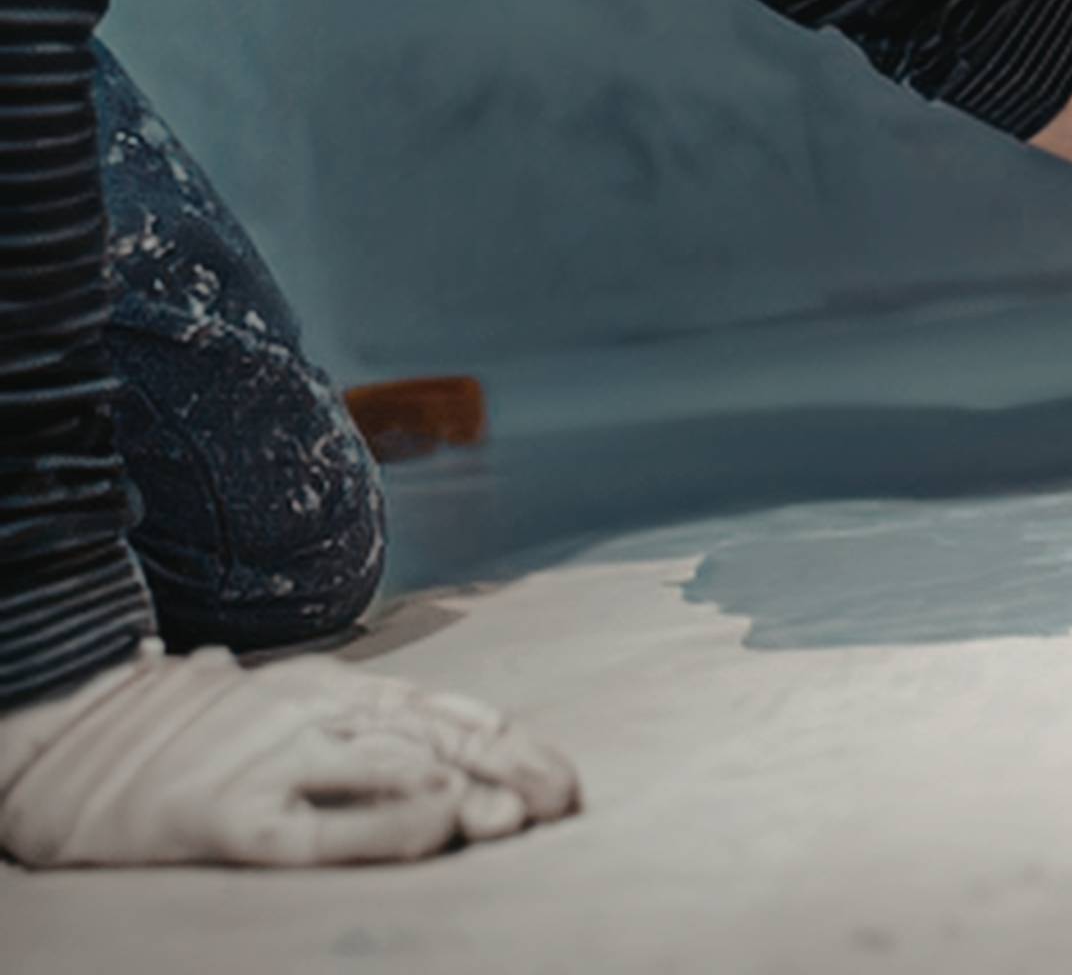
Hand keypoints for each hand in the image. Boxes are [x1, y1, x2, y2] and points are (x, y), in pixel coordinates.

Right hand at [0, 642, 578, 867]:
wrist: (61, 747)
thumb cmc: (189, 740)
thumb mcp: (283, 714)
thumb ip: (357, 729)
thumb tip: (455, 766)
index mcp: (331, 688)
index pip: (444, 713)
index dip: (512, 747)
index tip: (566, 780)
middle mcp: (310, 710)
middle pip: (431, 739)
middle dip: (506, 772)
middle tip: (564, 803)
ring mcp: (268, 757)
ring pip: (385, 771)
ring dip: (461, 792)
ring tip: (515, 817)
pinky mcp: (226, 814)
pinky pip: (317, 827)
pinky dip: (383, 826)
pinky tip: (433, 828)